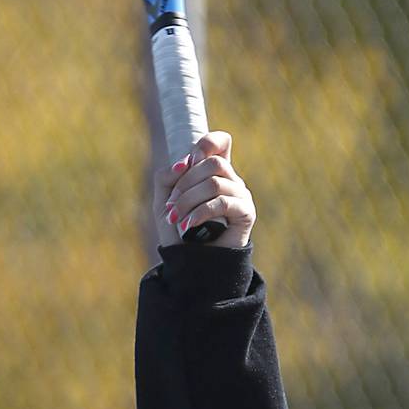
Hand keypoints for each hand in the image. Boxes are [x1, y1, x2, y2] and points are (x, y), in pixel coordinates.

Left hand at [153, 131, 255, 250]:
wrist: (190, 265)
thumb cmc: (178, 232)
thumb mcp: (163, 201)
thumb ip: (167, 177)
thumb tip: (183, 164)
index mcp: (214, 173)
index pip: (220, 143)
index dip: (206, 144)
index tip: (187, 162)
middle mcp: (231, 181)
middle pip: (212, 162)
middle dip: (185, 183)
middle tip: (170, 206)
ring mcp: (240, 196)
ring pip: (214, 182)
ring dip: (187, 200)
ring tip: (175, 218)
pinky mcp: (245, 213)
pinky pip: (222, 202)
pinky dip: (200, 212)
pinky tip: (188, 226)